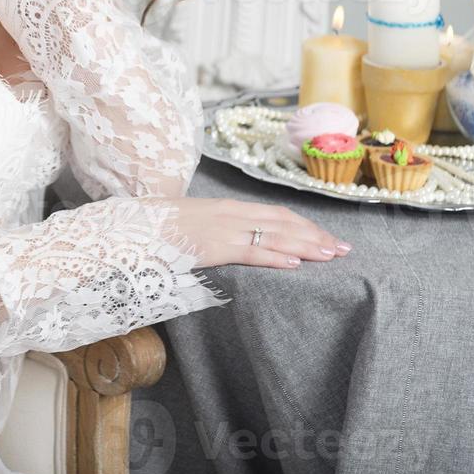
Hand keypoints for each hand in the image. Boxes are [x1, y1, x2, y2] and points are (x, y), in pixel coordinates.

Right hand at [152, 196, 351, 269]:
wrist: (130, 227)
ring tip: (331, 256)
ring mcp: (222, 230)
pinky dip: (276, 258)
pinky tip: (296, 265)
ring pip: (275, 236)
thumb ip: (211, 229)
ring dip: (307, 246)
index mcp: (226, 208)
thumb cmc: (156, 227)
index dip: (304, 225)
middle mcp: (230, 214)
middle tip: (344, 249)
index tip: (327, 236)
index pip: (275, 214)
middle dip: (316, 236)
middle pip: (284, 223)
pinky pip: (251, 252)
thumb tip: (226, 240)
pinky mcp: (213, 247)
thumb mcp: (190, 223)